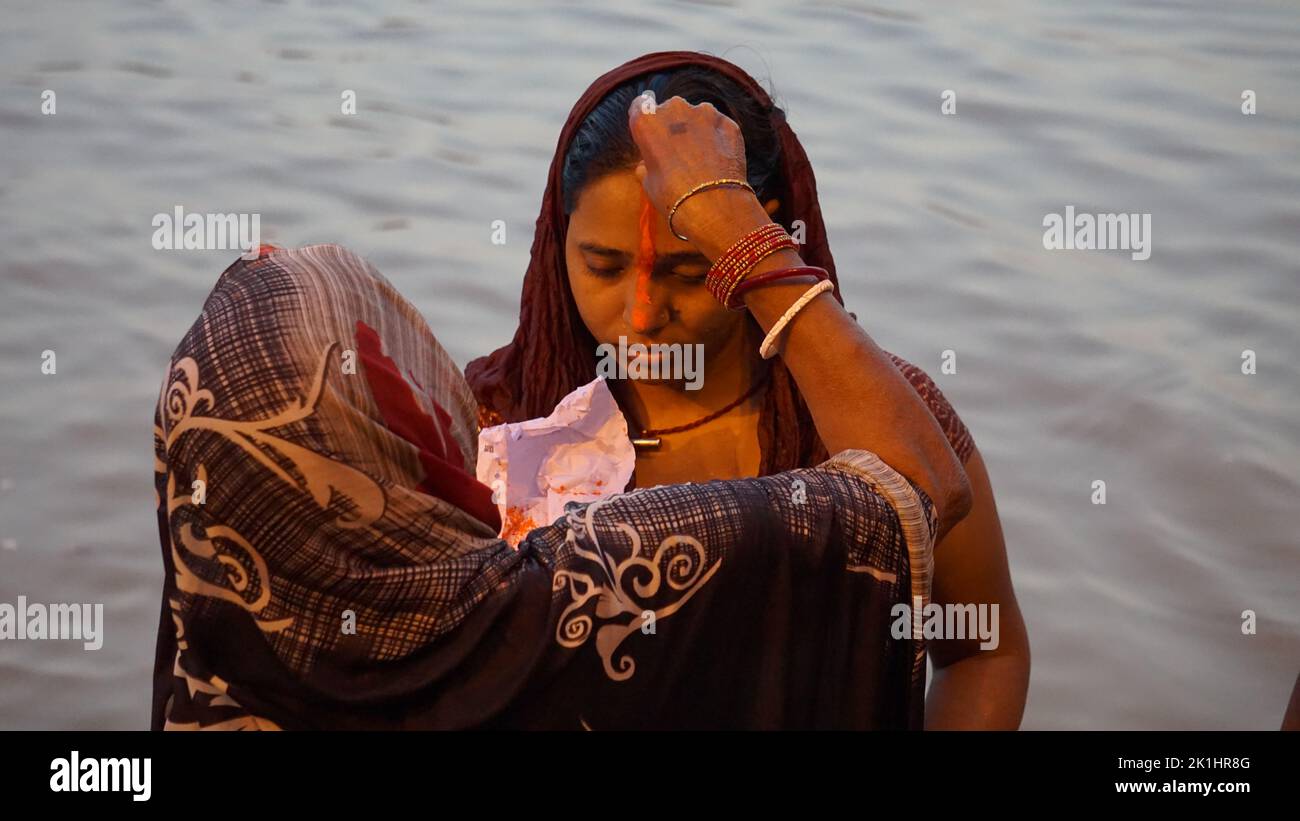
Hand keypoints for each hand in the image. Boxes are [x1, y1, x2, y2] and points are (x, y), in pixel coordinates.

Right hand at [626, 91, 767, 254]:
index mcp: (647, 120)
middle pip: (672, 109)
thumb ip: (647, 164)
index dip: (646, 116)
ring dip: (698, 129)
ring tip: (702, 156)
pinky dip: (718, 137)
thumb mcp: (648, 182)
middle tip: (679, 150)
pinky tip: (719, 158)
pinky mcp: (727, 123)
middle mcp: (674, 108)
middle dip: (675, 125)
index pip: (641, 105)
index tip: (652, 127)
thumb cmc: (672, 195)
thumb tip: (649, 163)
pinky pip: (719, 127)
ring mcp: (704, 112)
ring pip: (698, 116)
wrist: (712, 205)